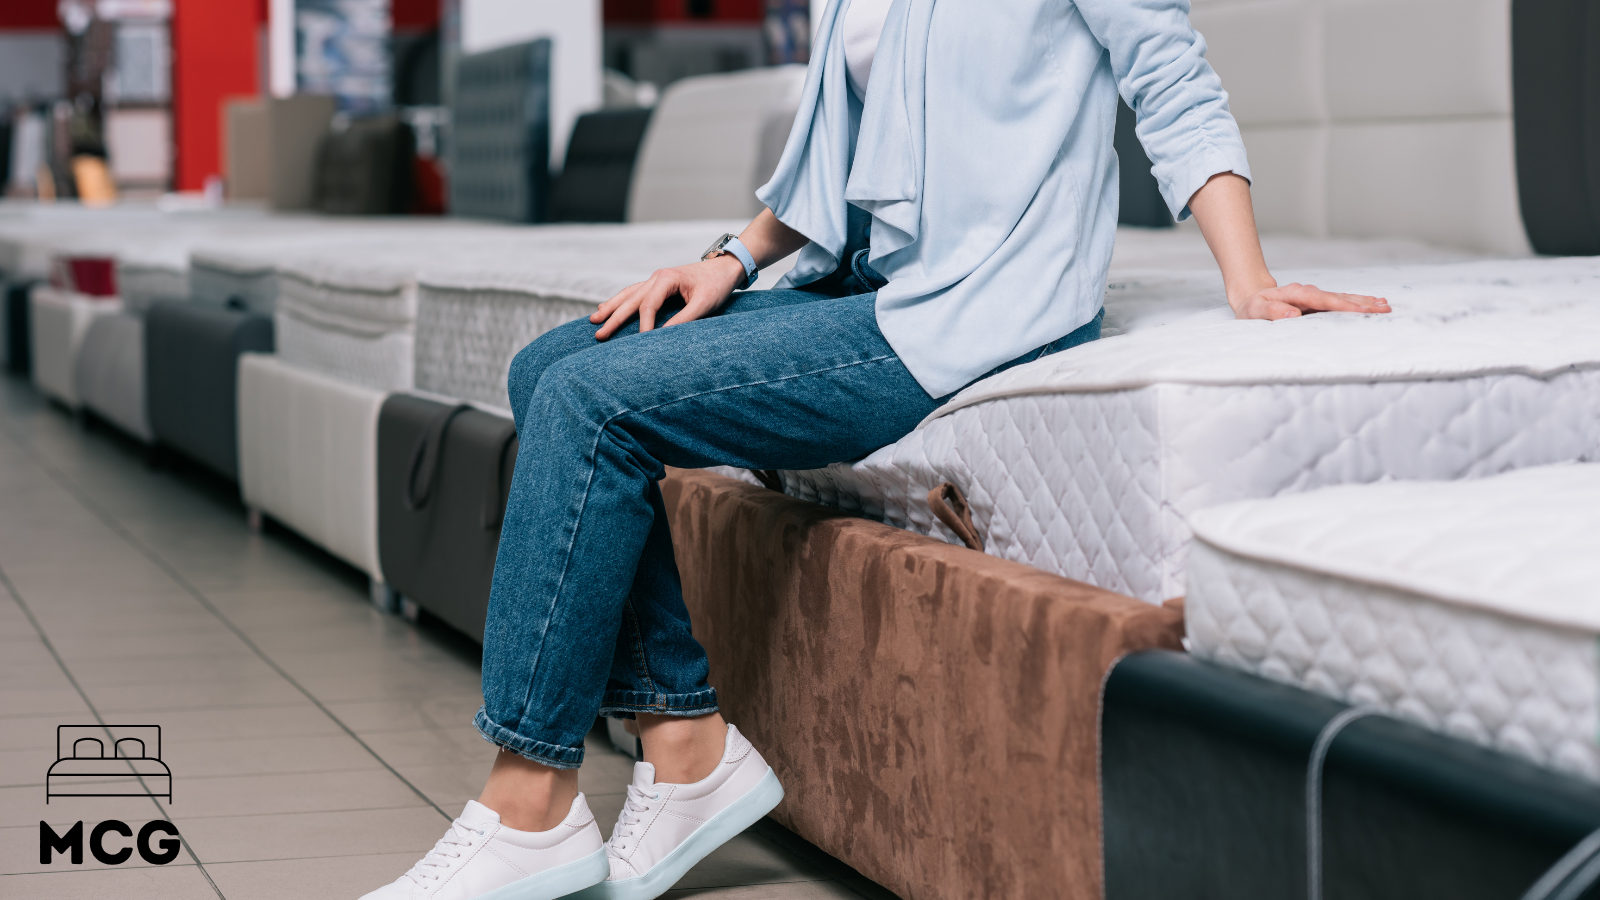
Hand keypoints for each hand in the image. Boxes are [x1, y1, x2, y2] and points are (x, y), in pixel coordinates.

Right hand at [590, 255, 746, 339]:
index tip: (640, 342)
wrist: (726, 268)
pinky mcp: (658, 285)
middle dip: (613, 317)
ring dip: (611, 307)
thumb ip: (685, 319)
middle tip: (598, 334)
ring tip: (594, 320)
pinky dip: (620, 301)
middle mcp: (657, 277)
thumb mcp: (705, 304)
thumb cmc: (717, 285)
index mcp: (666, 279)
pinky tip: (608, 308)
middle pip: (630, 299)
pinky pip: (634, 293)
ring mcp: (655, 280)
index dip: (643, 325)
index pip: (648, 305)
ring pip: (627, 294)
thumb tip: (663, 336)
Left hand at [1230, 281, 1389, 320]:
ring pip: (1343, 298)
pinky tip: (1373, 303)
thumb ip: (1271, 311)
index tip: (1362, 311)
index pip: (1324, 301)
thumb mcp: (1255, 310)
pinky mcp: (1318, 302)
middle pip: (1339, 298)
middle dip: (1362, 304)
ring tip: (1385, 305)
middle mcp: (1310, 292)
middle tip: (1384, 309)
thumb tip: (1293, 313)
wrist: (1252, 298)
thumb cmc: (1253, 308)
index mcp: (1297, 294)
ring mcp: (1316, 296)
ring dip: (1364, 301)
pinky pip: (1341, 301)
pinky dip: (1357, 302)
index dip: (1343, 306)